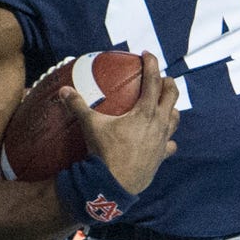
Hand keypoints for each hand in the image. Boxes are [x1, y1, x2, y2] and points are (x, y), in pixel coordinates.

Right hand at [75, 68, 179, 196]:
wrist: (114, 184)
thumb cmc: (105, 152)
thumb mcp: (91, 126)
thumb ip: (78, 106)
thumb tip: (64, 91)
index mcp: (145, 111)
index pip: (153, 81)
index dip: (151, 64)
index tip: (147, 54)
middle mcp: (159, 123)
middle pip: (172, 95)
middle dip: (168, 83)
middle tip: (159, 78)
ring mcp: (163, 141)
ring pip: (175, 118)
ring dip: (171, 108)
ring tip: (163, 105)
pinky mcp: (162, 156)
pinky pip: (171, 144)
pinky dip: (168, 138)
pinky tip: (162, 139)